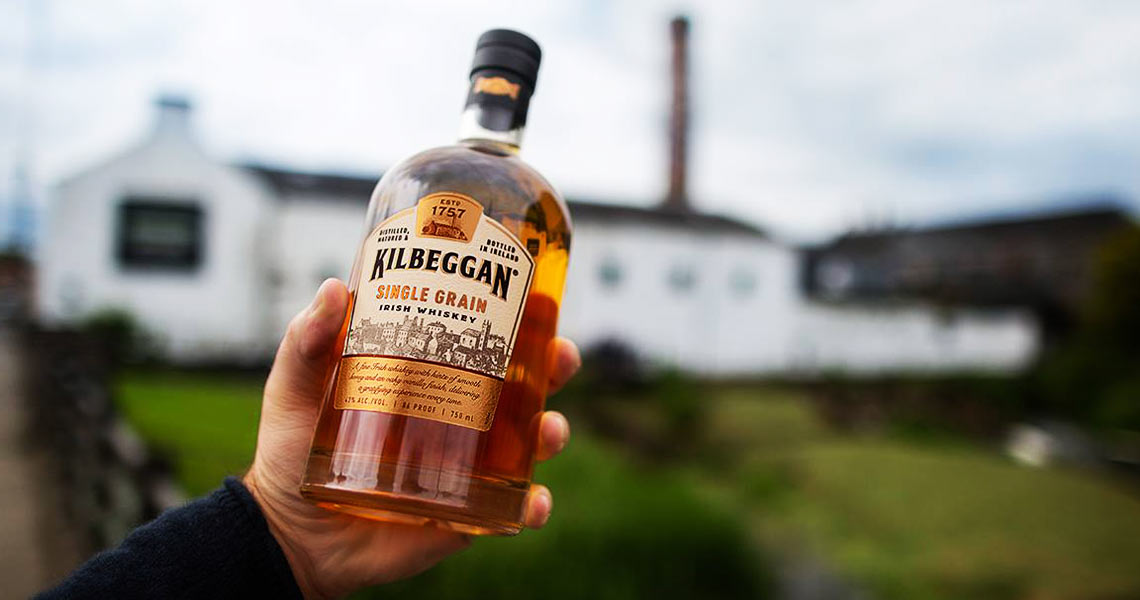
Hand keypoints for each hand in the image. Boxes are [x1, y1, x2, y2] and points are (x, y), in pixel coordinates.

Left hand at [244, 279, 578, 598]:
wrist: (286, 531)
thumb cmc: (291, 448)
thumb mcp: (294, 384)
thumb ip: (307, 340)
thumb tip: (336, 287)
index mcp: (428, 374)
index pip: (483, 338)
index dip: (522, 318)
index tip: (541, 297)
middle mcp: (456, 414)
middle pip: (523, 384)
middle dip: (554, 367)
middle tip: (562, 357)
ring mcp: (464, 465)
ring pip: (528, 444)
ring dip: (552, 431)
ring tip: (550, 430)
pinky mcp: (463, 514)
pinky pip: (509, 510)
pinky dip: (532, 506)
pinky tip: (534, 503)